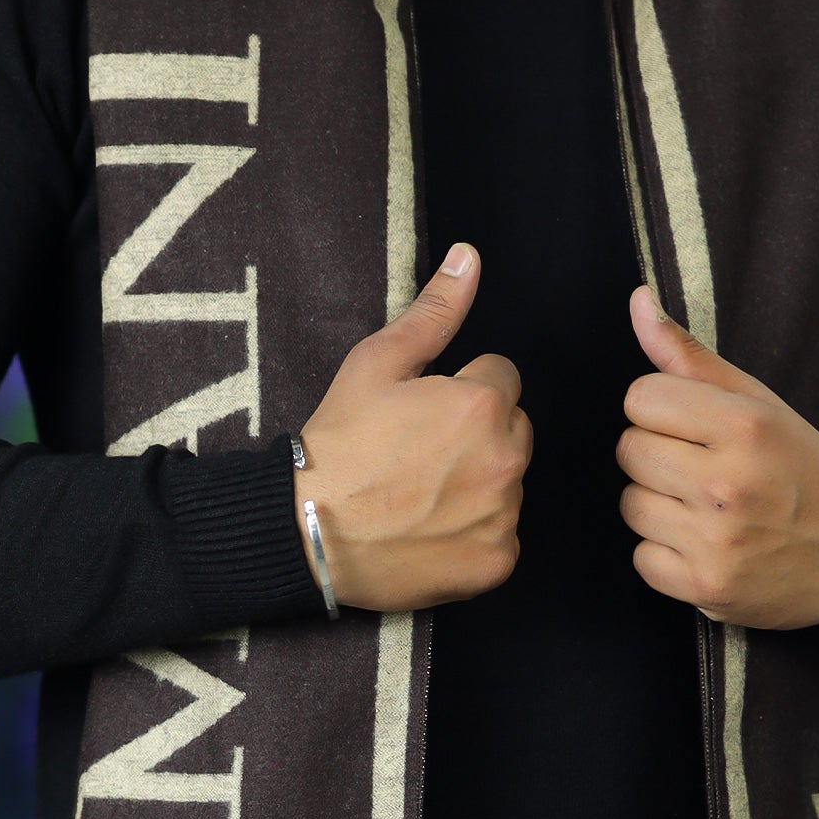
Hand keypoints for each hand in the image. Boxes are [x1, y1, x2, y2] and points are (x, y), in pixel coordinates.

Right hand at [295, 245, 532, 610]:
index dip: (461, 392)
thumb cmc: (338, 444)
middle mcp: (505, 458)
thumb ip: (433, 312)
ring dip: (478, 486)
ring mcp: (503, 514)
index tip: (423, 415)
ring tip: (421, 496)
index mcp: (482, 404)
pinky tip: (430, 532)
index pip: (502, 380)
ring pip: (508, 485)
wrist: (306, 532)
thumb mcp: (376, 364)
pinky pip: (501, 538)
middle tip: (421, 457)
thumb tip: (469, 257)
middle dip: (479, 437)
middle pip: (513, 432)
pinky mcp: (496, 561)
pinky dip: (473, 536)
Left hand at [616, 286, 818, 628]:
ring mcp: (715, 540)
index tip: (693, 427)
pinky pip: (642, 558)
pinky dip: (666, 554)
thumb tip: (637, 302)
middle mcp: (727, 483)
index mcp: (745, 427)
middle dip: (656, 454)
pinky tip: (705, 544)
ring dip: (659, 505)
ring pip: (630, 504)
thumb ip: (691, 357)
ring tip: (705, 506)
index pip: (640, 398)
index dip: (661, 410)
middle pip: (629, 450)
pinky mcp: (706, 587)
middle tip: (701, 467)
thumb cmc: (805, 471)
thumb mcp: (761, 404)